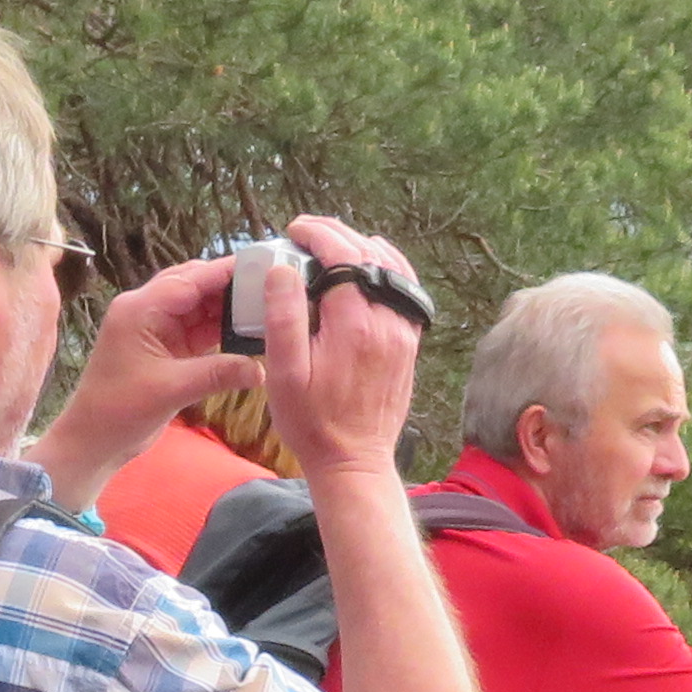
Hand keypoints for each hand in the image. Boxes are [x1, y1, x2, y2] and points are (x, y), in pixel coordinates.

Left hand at [28, 248, 242, 504]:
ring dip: (229, 307)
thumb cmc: (119, 411)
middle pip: (196, 285)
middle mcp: (148, 310)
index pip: (190, 279)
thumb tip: (261, 369)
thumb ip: (217, 374)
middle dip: (231, 285)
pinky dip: (221, 329)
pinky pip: (199, 328)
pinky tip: (248, 330)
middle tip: (272, 284)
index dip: (226, 271)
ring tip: (267, 305)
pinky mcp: (166, 346)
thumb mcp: (171, 390)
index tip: (263, 265)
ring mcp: (157, 327)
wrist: (95, 440)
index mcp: (140, 309)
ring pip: (200, 306)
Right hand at [262, 210, 427, 489]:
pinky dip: (387, 267)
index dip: (317, 233)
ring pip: (392, 266)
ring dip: (361, 246)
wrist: (354, 461)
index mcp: (354, 324)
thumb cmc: (313, 423)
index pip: (341, 254)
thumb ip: (283, 317)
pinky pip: (406, 289)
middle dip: (335, 234)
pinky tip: (367, 266)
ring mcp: (404, 331)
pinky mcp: (409, 342)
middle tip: (305, 233)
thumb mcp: (285, 374)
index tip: (293, 230)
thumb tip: (282, 269)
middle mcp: (387, 321)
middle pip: (367, 253)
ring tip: (330, 245)